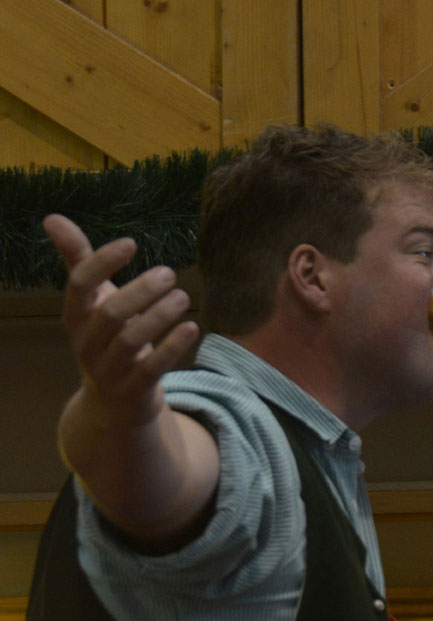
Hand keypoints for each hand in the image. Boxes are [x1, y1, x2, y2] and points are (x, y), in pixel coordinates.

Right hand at [44, 214, 199, 428]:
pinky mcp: (134, 389)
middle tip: (170, 274)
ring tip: (183, 297)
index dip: (103, 262)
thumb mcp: (92, 300)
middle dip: (142, 291)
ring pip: (132, 341)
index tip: (131, 243)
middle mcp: (86, 343)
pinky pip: (153, 368)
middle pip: (110, 313)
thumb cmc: (105, 337)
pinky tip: (192, 327)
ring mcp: (109, 369)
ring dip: (161, 315)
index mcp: (75, 316)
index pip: (80, 285)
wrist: (113, 401)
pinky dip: (173, 347)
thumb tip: (52, 218)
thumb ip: (78, 259)